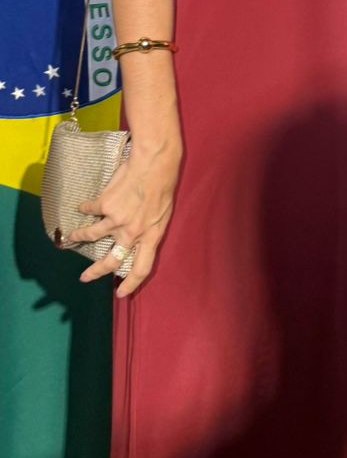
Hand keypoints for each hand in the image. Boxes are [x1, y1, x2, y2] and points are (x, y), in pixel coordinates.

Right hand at [68, 138, 180, 296]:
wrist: (153, 163)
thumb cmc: (163, 186)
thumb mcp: (163, 214)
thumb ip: (149, 229)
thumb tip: (137, 239)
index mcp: (151, 236)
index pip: (142, 268)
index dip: (131, 283)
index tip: (121, 294)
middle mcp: (132, 232)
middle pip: (111, 260)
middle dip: (96, 272)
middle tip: (85, 278)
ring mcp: (117, 219)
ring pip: (91, 235)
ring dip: (79, 238)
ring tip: (71, 238)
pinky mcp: (104, 204)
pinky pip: (89, 210)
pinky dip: (84, 208)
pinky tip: (81, 207)